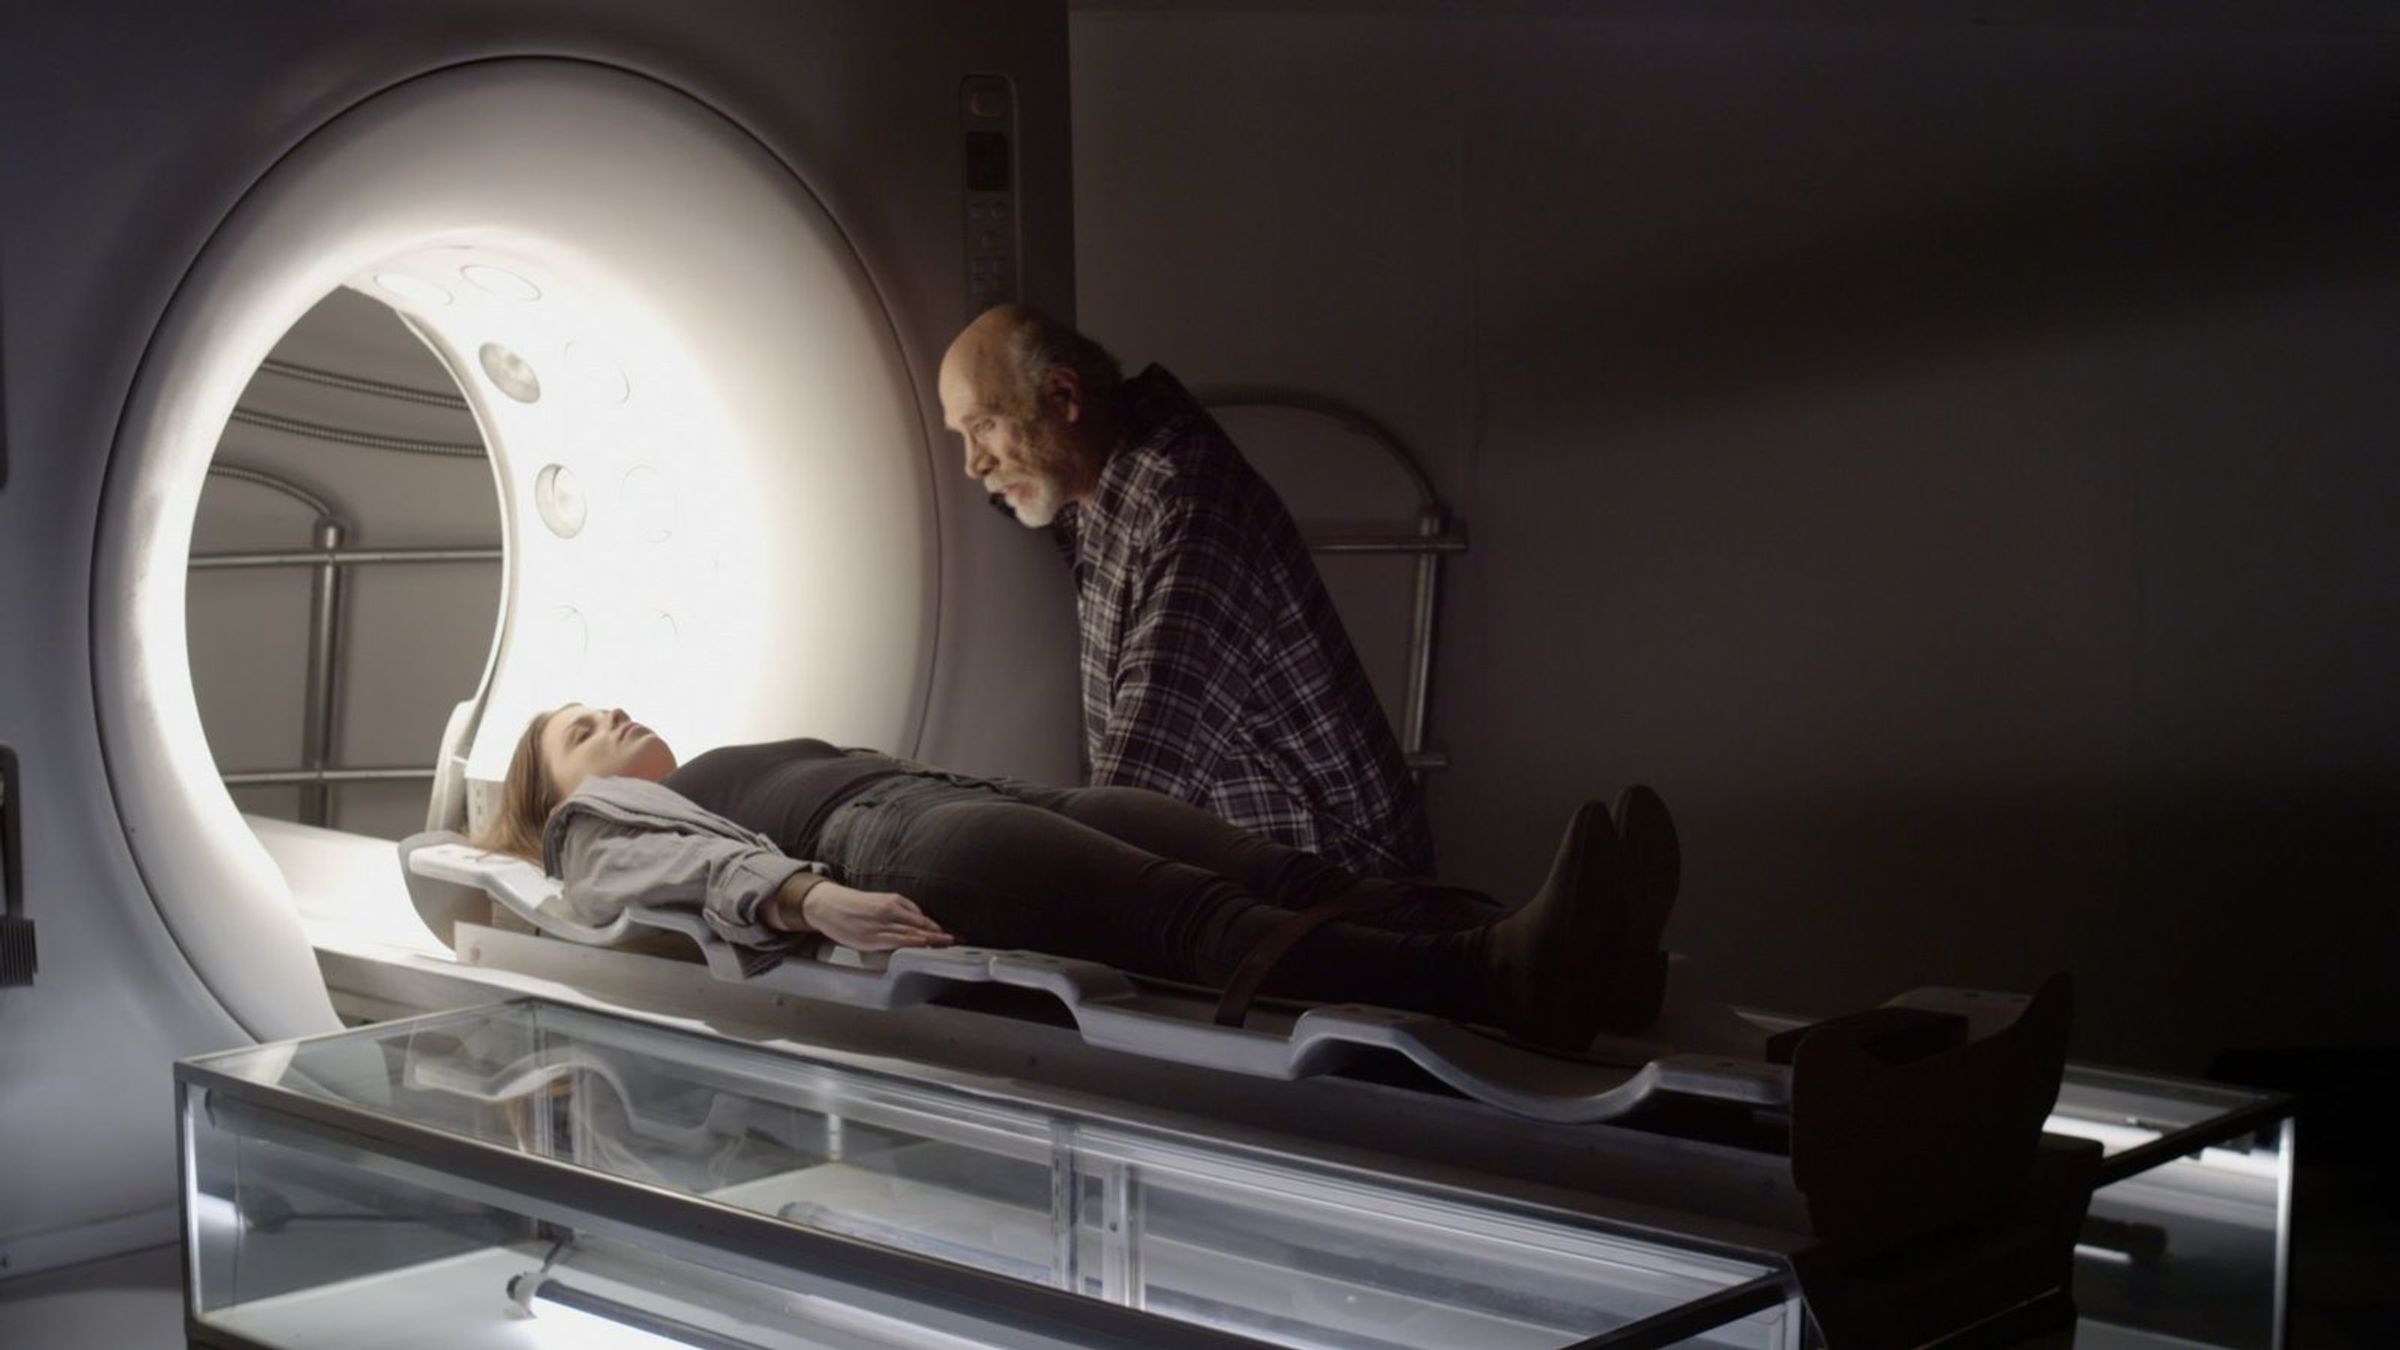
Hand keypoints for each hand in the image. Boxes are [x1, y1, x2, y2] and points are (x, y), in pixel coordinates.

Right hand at [787, 880, 953, 951]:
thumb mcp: (881, 900)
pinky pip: (894, 942)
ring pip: (910, 934)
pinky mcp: (869, 939)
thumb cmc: (855, 904)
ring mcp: (878, 927)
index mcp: (892, 902)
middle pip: (920, 925)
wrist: (827, 905)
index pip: (922, 917)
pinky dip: (910, 943)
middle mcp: (888, 912)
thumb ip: (902, 909)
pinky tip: (921, 946)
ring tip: (946, 945)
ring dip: (929, 940)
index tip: (955, 934)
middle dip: (940, 935)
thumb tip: (921, 919)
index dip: (940, 927)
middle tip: (958, 940)